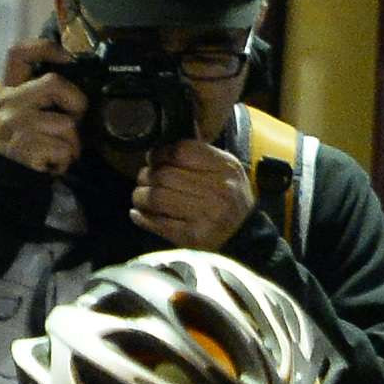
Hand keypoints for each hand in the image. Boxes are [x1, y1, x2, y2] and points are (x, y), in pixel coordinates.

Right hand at [0, 41, 84, 176]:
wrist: (4, 182)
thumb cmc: (22, 145)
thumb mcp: (20, 113)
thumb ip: (39, 94)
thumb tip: (76, 77)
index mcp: (6, 90)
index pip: (18, 53)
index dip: (45, 48)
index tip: (67, 56)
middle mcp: (7, 102)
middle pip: (54, 83)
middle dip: (76, 103)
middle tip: (73, 122)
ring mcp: (15, 124)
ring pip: (67, 123)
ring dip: (73, 142)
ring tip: (59, 150)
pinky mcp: (25, 146)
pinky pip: (64, 147)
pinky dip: (66, 159)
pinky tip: (53, 163)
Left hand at [131, 138, 258, 249]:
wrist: (245, 237)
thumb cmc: (231, 200)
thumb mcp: (227, 170)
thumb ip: (200, 154)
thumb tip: (163, 145)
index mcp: (225, 168)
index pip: (182, 151)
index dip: (160, 153)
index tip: (153, 159)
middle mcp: (217, 190)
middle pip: (165, 174)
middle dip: (146, 176)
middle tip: (143, 179)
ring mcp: (205, 216)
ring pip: (157, 198)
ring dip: (141, 196)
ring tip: (140, 196)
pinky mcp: (193, 237)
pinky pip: (159, 223)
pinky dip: (143, 218)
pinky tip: (138, 214)